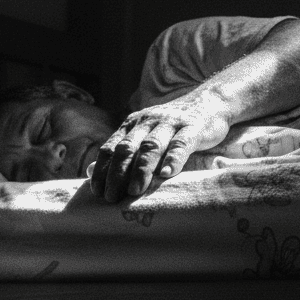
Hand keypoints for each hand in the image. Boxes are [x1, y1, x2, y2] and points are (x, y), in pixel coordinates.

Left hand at [88, 95, 232, 201]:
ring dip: (140, 170)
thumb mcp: (143, 135)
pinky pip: (181, 144)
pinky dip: (173, 159)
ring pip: (151, 146)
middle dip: (117, 174)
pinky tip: (166, 174)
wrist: (209, 102)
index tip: (97, 192)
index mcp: (132, 125)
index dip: (102, 170)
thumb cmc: (172, 127)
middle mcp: (147, 122)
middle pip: (127, 148)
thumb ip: (119, 152)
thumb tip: (90, 171)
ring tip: (134, 191)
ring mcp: (170, 123)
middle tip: (112, 197)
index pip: (110, 148)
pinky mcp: (193, 128)